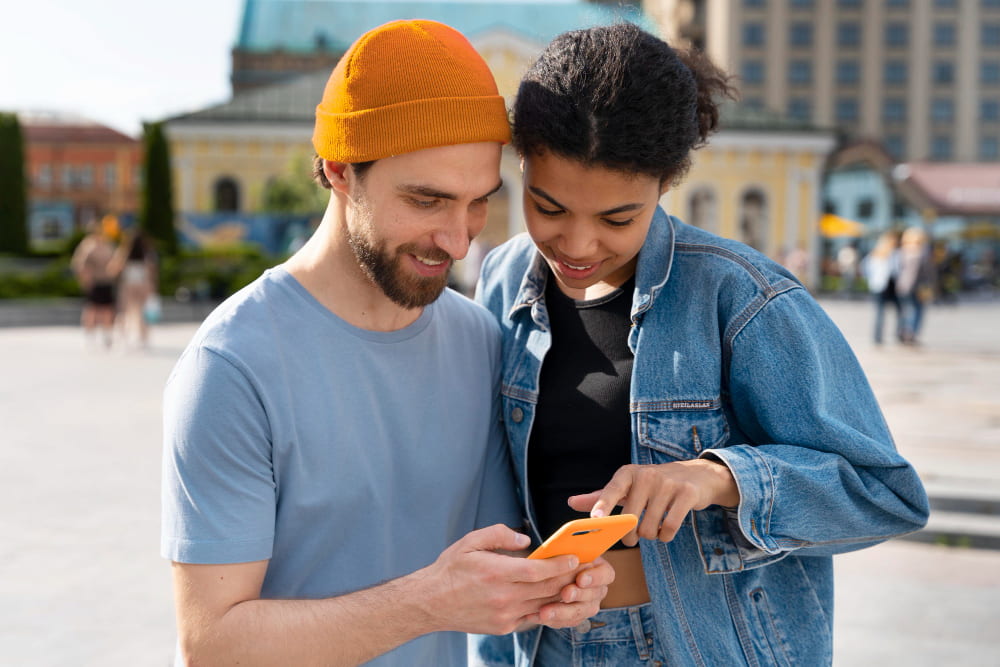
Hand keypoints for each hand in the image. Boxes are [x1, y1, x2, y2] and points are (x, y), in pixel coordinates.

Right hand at [416, 524, 584, 634]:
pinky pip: (532, 617)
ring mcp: (504, 615)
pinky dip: (546, 607)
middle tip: (584, 568)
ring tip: (575, 582)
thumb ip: (499, 534)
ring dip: (561, 594)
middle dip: (568, 578)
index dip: (559, 565)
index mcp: (495, 573)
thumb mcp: (470, 542)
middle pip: (545, 589)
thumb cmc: (450, 570)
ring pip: (543, 605)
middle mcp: (502, 597)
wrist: (430, 603)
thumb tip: (525, 540)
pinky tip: (554, 597)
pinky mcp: (503, 627)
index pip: (536, 570)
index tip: (574, 557)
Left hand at [535, 557, 613, 628]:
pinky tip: (536, 616)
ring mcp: (586, 605)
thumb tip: (561, 552)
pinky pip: (565, 622)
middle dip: (579, 595)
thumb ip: (565, 550)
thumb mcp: (560, 549)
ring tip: (545, 611)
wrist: (541, 573)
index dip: (596, 578)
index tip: (581, 578)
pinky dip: (552, 620)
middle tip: (565, 593)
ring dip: (563, 612)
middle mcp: (596, 589)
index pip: (606, 574)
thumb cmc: (553, 556)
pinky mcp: (572, 617)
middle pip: (595, 595)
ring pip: (580, 612)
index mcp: (598, 568)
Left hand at [567, 459, 738, 545]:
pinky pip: (669, 528)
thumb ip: (601, 496)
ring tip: (653, 528)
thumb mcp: (628, 486)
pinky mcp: (686, 494)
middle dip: (629, 536)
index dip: (603, 505)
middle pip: (630, 520)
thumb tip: (571, 503)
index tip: (596, 519)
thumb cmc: (654, 485)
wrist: (697, 476)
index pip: (612, 490)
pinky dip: (665, 536)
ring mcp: (668, 484)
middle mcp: (646, 475)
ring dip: (650, 536)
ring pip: (649, 528)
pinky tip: (665, 530)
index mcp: (628, 473)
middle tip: (633, 535)